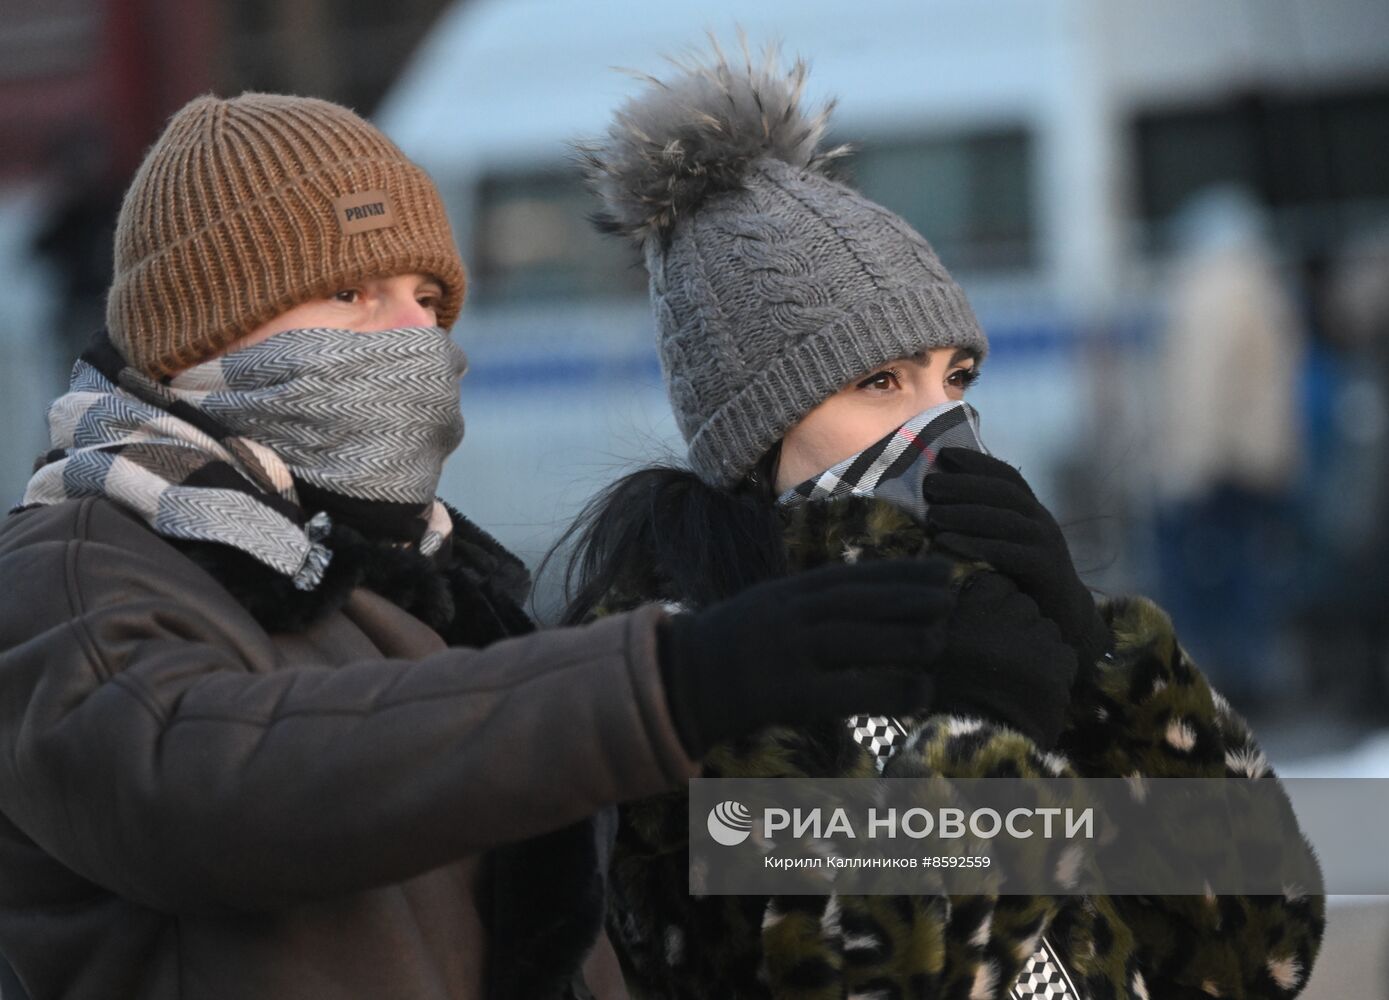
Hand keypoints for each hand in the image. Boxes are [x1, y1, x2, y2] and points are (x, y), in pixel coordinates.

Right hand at [658, 558, 955, 758]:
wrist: (677, 683)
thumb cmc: (730, 649)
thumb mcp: (767, 610)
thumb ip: (809, 604)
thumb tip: (864, 601)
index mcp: (786, 592)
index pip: (852, 575)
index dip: (899, 571)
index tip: (940, 568)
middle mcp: (788, 615)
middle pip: (858, 600)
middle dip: (908, 596)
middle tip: (952, 597)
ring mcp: (785, 652)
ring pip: (855, 639)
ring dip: (903, 638)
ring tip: (942, 640)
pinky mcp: (785, 693)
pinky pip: (846, 691)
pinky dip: (887, 691)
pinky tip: (921, 693)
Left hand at [922, 447, 1109, 670]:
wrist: (1065, 618)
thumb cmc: (1023, 579)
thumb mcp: (1005, 544)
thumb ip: (982, 524)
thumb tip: (934, 504)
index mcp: (1031, 510)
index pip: (1006, 476)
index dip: (977, 462)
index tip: (943, 454)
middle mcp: (1041, 521)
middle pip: (1003, 492)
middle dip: (964, 485)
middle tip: (929, 486)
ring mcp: (1047, 544)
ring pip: (1005, 520)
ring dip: (966, 513)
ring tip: (932, 515)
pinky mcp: (1046, 569)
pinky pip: (1009, 552)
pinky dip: (977, 545)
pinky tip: (947, 543)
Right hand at [932, 571, 1077, 749]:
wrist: (973, 748)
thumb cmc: (951, 697)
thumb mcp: (938, 645)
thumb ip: (965, 613)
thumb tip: (996, 590)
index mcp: (962, 607)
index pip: (998, 584)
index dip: (995, 608)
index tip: (984, 633)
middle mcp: (996, 616)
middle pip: (1025, 605)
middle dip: (1019, 626)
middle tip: (1000, 659)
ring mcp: (1029, 638)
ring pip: (1049, 629)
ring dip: (1039, 649)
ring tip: (1017, 679)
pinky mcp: (1056, 663)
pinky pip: (1066, 655)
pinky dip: (1056, 673)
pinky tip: (1034, 693)